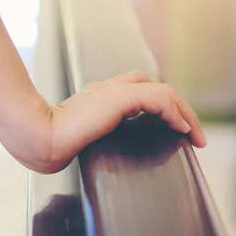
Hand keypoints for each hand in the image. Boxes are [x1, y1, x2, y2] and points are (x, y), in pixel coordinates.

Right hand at [14, 71, 206, 173]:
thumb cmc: (51, 142)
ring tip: (195, 135)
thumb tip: (83, 149)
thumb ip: (88, 133)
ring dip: (184, 113)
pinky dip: (174, 114)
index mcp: (99, 96)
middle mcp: (109, 88)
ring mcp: (114, 91)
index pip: (138, 88)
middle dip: (180, 108)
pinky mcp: (119, 98)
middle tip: (193, 133)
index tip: (173, 125)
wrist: (41, 137)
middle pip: (156, 86)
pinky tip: (182, 130)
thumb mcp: (76, 136)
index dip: (160, 103)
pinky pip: (158, 101)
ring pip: (163, 92)